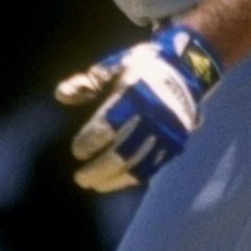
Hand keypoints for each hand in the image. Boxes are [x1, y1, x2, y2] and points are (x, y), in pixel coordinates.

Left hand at [55, 24, 222, 192]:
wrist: (189, 68)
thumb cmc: (145, 65)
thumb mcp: (116, 65)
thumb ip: (88, 82)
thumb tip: (61, 94)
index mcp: (134, 94)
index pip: (107, 126)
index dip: (89, 142)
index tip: (77, 151)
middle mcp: (152, 117)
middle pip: (121, 152)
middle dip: (98, 168)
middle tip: (80, 178)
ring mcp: (166, 134)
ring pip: (137, 165)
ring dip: (114, 179)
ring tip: (95, 185)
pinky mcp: (175, 144)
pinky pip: (152, 167)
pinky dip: (132, 177)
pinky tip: (116, 181)